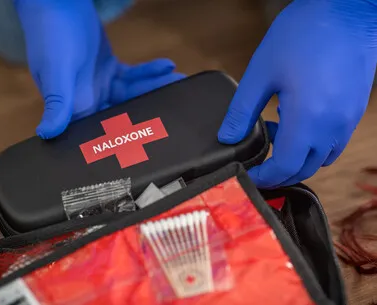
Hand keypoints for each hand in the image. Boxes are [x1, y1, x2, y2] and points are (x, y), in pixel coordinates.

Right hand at [14, 0, 183, 138]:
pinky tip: (166, 66)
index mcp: (74, 108)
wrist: (56, 4)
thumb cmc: (49, 37)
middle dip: (148, 111)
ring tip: (178, 81)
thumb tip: (45, 133)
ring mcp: (100, 85)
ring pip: (132, 94)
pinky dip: (148, 71)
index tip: (147, 140)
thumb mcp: (55, 71)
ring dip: (154, 87)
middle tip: (176, 109)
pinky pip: (133, 76)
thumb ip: (58, 102)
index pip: (100, 131)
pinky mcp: (110, 70)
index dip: (123, 138)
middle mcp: (88, 101)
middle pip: (123, 114)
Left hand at [218, 0, 376, 187]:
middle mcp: (333, 128)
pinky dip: (314, 144)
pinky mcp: (355, 109)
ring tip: (277, 135)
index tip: (249, 177)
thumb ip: (242, 111)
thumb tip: (227, 138)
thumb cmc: (303, 36)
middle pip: (306, 168)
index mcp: (308, 121)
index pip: (286, 167)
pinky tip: (298, 120)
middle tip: (260, 164)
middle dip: (281, 173)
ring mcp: (348, 120)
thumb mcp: (261, 73)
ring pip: (323, 157)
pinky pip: (334, 141)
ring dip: (298, 158)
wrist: (348, 10)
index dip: (265, 178)